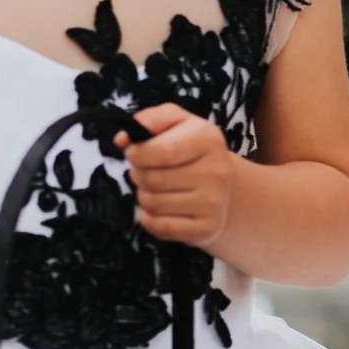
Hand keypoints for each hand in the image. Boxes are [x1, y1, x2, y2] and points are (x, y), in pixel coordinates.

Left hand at [119, 103, 241, 254]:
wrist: (225, 187)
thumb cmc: (191, 149)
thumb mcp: (175, 122)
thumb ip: (148, 120)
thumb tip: (122, 139)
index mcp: (207, 139)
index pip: (160, 152)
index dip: (136, 154)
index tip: (134, 152)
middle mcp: (216, 172)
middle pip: (152, 180)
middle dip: (138, 175)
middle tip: (146, 171)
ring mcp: (213, 203)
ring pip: (152, 204)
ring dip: (144, 196)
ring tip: (155, 189)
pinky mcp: (207, 228)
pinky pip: (160, 227)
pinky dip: (149, 219)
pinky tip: (158, 209)